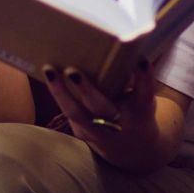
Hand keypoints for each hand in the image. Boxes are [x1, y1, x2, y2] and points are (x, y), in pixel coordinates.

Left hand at [41, 60, 158, 164]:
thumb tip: (122, 44)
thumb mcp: (142, 97)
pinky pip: (68, 112)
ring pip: (76, 112)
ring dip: (60, 91)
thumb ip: (132, 78)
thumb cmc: (136, 110)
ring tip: (50, 70)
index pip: (145, 93)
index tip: (140, 60)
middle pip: (102, 107)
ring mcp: (98, 130)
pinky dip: (58, 94)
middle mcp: (120, 122)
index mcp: (141, 110)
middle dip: (87, 90)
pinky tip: (49, 75)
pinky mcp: (82, 131)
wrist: (132, 148)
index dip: (144, 77)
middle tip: (73, 72)